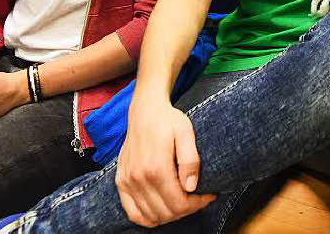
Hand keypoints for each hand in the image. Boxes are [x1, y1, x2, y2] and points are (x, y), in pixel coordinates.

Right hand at [116, 98, 214, 226]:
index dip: (197, 204)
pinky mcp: (120, 182)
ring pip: (151, 217)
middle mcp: (138, 178)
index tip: (208, 195)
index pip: (179, 203)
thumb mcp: (186, 133)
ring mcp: (127, 182)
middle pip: (166, 213)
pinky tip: (162, 209)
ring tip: (183, 201)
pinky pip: (133, 213)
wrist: (144, 111)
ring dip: (170, 215)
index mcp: (155, 167)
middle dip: (187, 210)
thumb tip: (191, 187)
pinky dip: (149, 218)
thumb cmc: (168, 120)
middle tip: (198, 198)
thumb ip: (190, 160)